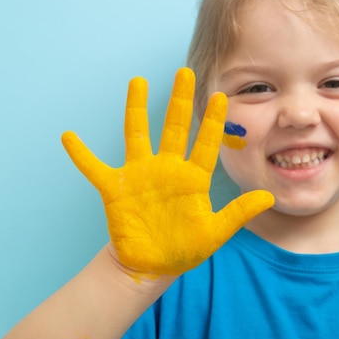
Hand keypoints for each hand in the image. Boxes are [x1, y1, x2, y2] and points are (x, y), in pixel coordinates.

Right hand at [61, 68, 273, 277]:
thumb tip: (269, 198)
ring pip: (137, 135)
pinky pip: (94, 168)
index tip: (221, 97)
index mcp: (192, 179)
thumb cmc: (184, 248)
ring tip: (137, 82)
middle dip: (180, 101)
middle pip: (174, 128)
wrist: (152, 265)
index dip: (213, 122)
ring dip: (136, 109)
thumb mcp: (215, 232)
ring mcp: (140, 176)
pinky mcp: (115, 189)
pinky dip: (81, 155)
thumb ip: (238, 213)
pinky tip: (68, 137)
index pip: (204, 144)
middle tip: (185, 72)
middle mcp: (167, 169)